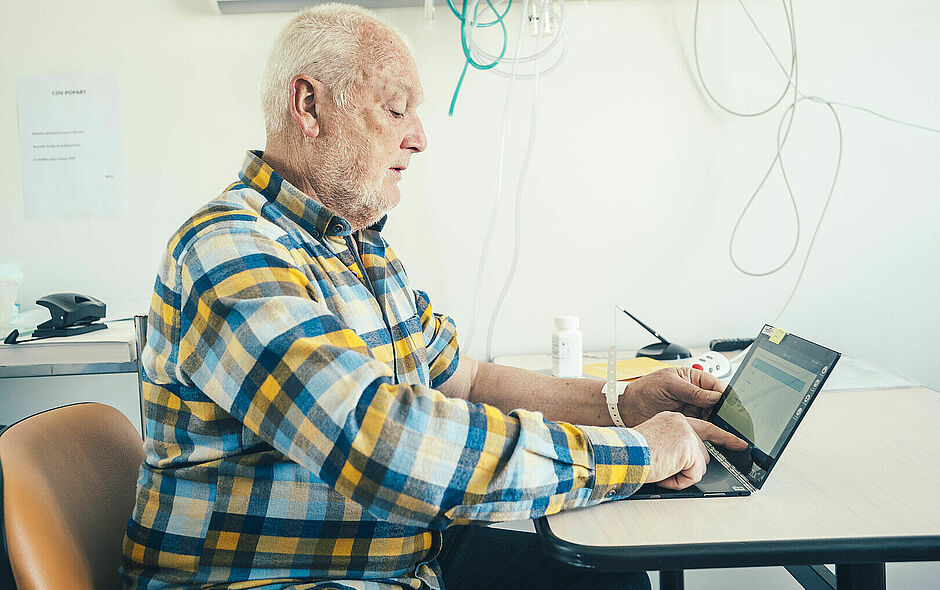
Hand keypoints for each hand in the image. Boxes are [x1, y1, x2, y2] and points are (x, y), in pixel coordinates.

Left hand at [619, 367, 724, 426]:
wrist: (629, 408)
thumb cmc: (644, 390)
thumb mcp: (669, 385)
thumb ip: (692, 391)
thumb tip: (715, 396)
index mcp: (693, 379)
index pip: (716, 385)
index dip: (727, 395)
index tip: (733, 405)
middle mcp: (695, 394)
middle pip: (719, 402)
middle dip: (725, 411)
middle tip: (731, 421)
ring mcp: (692, 409)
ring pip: (713, 416)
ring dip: (719, 423)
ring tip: (725, 430)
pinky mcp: (688, 422)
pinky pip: (703, 427)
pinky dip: (709, 432)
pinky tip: (712, 435)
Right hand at [634, 412, 748, 489]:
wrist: (623, 455)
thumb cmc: (630, 452)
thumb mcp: (656, 442)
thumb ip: (674, 445)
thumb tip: (688, 461)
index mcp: (673, 419)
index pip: (705, 427)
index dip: (723, 437)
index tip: (740, 443)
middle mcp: (681, 422)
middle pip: (701, 453)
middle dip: (689, 467)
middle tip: (668, 470)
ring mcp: (687, 434)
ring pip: (699, 466)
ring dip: (681, 474)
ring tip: (660, 468)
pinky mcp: (689, 449)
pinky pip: (694, 475)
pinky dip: (679, 481)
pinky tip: (664, 473)